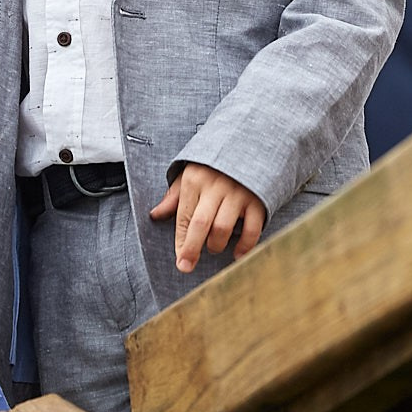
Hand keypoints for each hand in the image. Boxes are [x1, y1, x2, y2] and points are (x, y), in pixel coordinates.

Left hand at [149, 163, 265, 272]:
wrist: (251, 144)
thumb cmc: (214, 166)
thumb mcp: (190, 174)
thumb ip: (174, 197)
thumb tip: (154, 215)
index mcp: (194, 180)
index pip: (184, 216)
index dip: (180, 241)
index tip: (179, 259)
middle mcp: (215, 186)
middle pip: (200, 224)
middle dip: (191, 249)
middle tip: (186, 267)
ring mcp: (237, 192)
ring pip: (222, 228)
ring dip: (216, 244)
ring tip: (214, 247)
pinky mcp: (257, 199)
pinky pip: (251, 229)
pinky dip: (245, 246)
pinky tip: (237, 254)